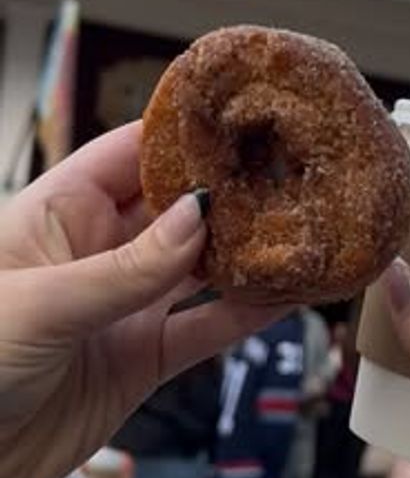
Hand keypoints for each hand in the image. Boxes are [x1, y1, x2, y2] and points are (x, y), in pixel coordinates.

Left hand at [0, 123, 281, 477]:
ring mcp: (121, 308)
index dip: (181, 134)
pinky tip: (284, 295)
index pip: (128, 154)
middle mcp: (95, 254)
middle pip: (174, 208)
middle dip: (227, 191)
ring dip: (246, 253)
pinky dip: (245, 315)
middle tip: (287, 171)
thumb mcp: (41, 304)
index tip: (238, 116)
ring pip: (198, 269)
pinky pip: (202, 330)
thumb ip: (125, 268)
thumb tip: (197, 218)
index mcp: (57, 214)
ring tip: (300, 228)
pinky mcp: (139, 362)